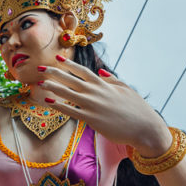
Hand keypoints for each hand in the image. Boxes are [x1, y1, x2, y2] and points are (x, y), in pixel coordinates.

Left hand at [37, 58, 171, 154]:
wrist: (145, 128)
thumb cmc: (137, 110)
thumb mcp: (126, 90)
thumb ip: (112, 80)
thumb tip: (101, 72)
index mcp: (104, 84)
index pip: (82, 71)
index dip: (68, 64)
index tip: (57, 57)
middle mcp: (96, 92)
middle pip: (70, 79)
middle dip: (54, 73)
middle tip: (40, 68)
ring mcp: (93, 105)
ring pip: (68, 93)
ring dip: (52, 87)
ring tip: (40, 83)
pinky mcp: (91, 119)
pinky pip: (70, 110)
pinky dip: (58, 105)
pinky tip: (48, 101)